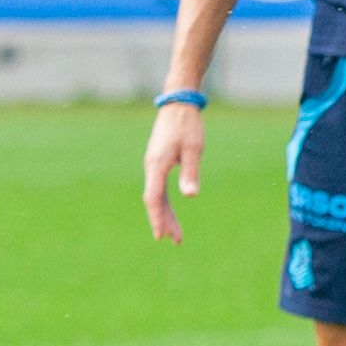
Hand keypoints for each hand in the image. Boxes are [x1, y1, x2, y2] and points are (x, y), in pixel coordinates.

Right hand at [143, 100, 205, 242]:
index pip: (154, 198)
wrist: (178, 104)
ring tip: (176, 233)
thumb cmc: (188, 125)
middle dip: (164, 221)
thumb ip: (191, 172)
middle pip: (155, 201)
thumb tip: (190, 196)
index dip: (157, 217)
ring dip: (165, 214)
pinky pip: (158, 187)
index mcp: (157, 165)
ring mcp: (153, 165)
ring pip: (157, 195)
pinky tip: (170, 211)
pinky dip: (164, 202)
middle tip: (175, 240)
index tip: (161, 235)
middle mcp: (151, 167)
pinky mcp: (158, 162)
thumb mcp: (194, 149)